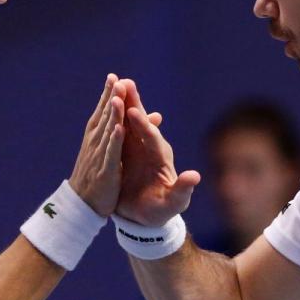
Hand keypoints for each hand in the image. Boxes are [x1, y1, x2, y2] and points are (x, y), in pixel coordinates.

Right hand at [69, 74, 126, 214]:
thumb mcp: (112, 151)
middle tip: (115, 79)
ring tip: (117, 96)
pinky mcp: (107, 172)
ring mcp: (100, 157)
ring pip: (107, 132)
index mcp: (97, 137)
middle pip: (105, 118)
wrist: (83, 205)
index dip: (108, 95)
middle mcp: (96, 144)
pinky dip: (115, 141)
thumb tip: (156, 115)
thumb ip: (131, 131)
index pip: (104, 113)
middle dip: (110, 98)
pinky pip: (111, 154)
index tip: (114, 77)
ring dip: (112, 115)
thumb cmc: (96, 174)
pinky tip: (120, 128)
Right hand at [115, 80, 200, 225]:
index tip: (133, 112)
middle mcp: (148, 149)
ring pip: (127, 123)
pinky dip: (112, 123)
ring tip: (114, 87)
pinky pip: (117, 135)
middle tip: (124, 82)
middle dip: (132, 103)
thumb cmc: (162, 209)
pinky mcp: (124, 155)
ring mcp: (135, 150)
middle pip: (140, 122)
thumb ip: (182, 189)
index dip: (143, 126)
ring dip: (121, 106)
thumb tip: (194, 176)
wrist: (149, 217)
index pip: (152, 137)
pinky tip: (105, 112)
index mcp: (160, 157)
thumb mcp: (173, 203)